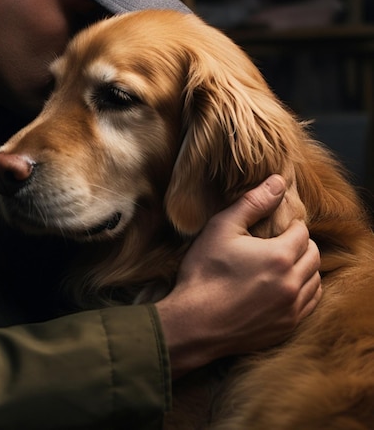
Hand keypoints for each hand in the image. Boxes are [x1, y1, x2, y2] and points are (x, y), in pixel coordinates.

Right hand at [155, 174, 321, 378]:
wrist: (194, 323)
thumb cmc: (204, 272)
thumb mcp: (221, 228)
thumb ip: (252, 203)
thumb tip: (277, 182)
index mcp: (280, 257)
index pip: (302, 232)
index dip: (290, 225)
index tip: (276, 225)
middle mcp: (292, 284)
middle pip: (314, 255)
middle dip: (301, 244)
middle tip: (279, 241)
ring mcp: (291, 309)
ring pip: (315, 281)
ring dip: (305, 268)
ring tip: (283, 263)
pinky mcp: (286, 328)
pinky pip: (309, 305)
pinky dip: (303, 291)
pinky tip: (284, 286)